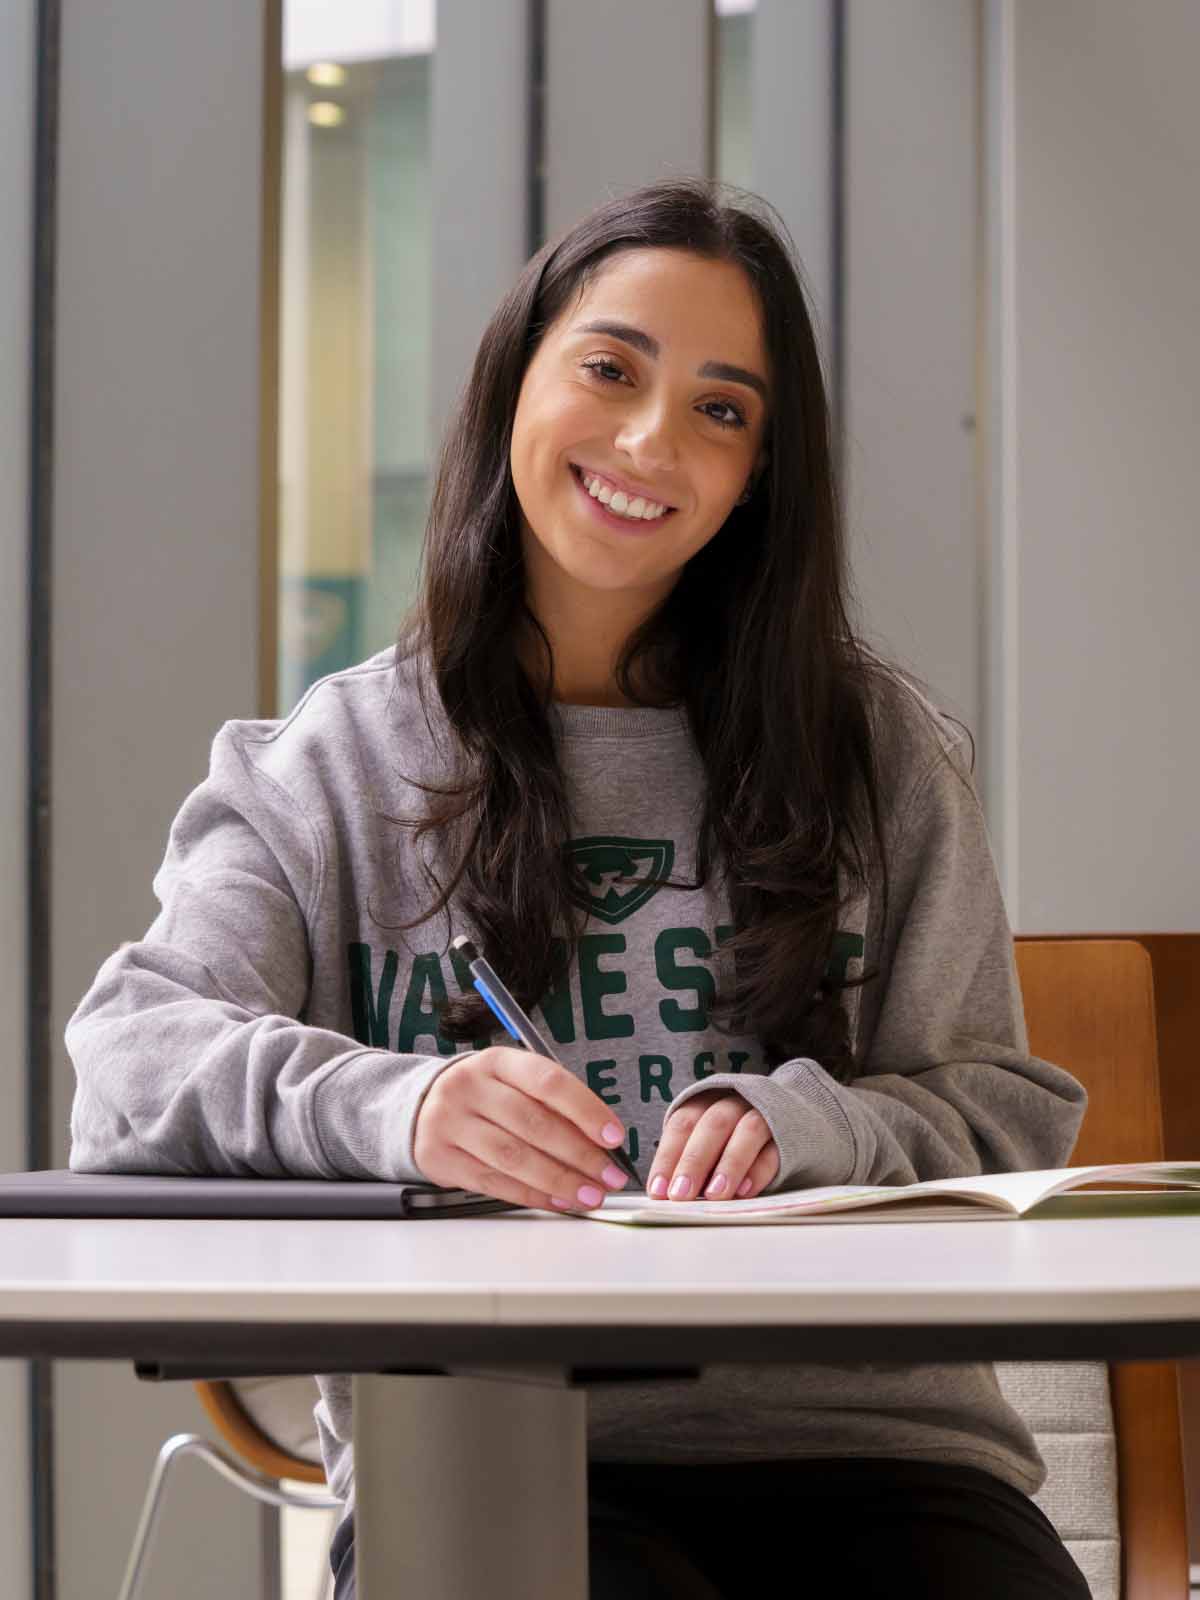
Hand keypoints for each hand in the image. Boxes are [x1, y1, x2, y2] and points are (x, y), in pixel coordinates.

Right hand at [413, 1047, 629, 1211]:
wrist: (421, 1108)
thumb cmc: (484, 1097)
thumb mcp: (512, 1083)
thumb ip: (551, 1105)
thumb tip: (601, 1141)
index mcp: (497, 1061)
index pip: (549, 1081)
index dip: (586, 1110)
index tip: (614, 1136)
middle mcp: (469, 1087)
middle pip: (534, 1123)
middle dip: (580, 1154)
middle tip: (610, 1176)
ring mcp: (449, 1122)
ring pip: (514, 1157)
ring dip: (559, 1180)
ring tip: (590, 1195)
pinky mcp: (439, 1157)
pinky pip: (494, 1182)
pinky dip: (531, 1195)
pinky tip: (557, 1200)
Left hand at [648, 1088, 779, 1200]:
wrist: (793, 1114)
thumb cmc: (735, 1135)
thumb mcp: (709, 1138)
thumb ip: (690, 1160)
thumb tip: (666, 1195)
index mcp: (708, 1101)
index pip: (682, 1124)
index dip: (668, 1156)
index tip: (657, 1190)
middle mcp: (736, 1103)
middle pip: (713, 1125)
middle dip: (694, 1161)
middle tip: (680, 1195)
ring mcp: (766, 1115)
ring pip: (748, 1132)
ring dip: (729, 1165)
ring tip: (714, 1195)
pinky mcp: (790, 1135)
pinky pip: (775, 1151)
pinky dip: (758, 1171)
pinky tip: (745, 1192)